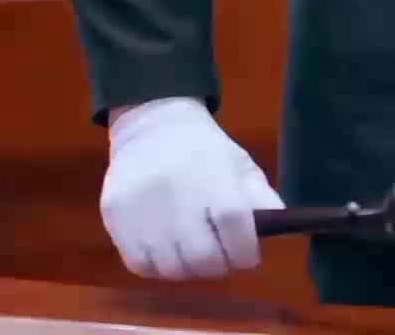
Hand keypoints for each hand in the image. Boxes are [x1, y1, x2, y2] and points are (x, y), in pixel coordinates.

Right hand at [102, 96, 282, 279]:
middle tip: (220, 256)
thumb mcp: (237, 161)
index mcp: (212, 174)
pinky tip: (165, 248)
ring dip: (187, 268)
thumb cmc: (201, 147)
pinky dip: (157, 266)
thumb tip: (280, 224)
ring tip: (191, 251)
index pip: (235, 224)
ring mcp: (141, 207)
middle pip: (203, 257)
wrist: (151, 125)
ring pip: (171, 268)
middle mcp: (175, 192)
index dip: (245, 250)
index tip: (248, 255)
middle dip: (218, 265)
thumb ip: (260, 194)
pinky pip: (140, 264)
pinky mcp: (115, 216)